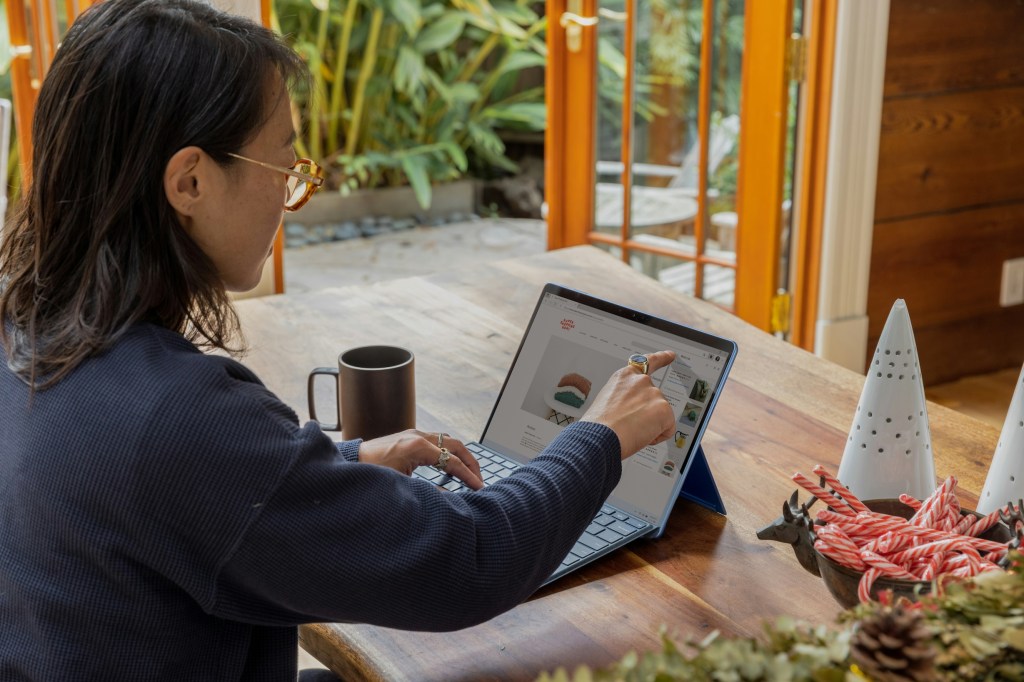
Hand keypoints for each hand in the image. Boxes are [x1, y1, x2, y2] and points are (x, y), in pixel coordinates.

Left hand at [358, 430, 483, 489]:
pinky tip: (450, 465)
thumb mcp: (402, 486)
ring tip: (469, 472)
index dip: (468, 476)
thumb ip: (429, 491)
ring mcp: (415, 433)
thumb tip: (449, 497)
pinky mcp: (410, 436)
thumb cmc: (371, 474)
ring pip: (448, 440)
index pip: (453, 462)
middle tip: (479, 479)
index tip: (479, 487)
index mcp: (418, 447)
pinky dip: (449, 452)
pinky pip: (438, 441)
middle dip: (471, 462)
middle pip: (456, 446)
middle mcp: (419, 436)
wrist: (351, 462)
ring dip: (461, 455)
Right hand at [581, 350, 676, 458]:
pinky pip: (668, 429)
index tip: (670, 355)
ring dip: (649, 427)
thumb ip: (626, 399)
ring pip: (660, 417)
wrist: (599, 436)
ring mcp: (653, 393)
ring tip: (629, 430)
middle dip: (648, 415)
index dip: (662, 358)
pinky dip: (657, 437)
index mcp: (624, 377)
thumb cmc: (598, 426)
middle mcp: (641, 381)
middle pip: (655, 400)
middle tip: (629, 425)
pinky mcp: (664, 409)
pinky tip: (641, 436)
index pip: (647, 362)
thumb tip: (634, 413)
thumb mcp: (607, 402)